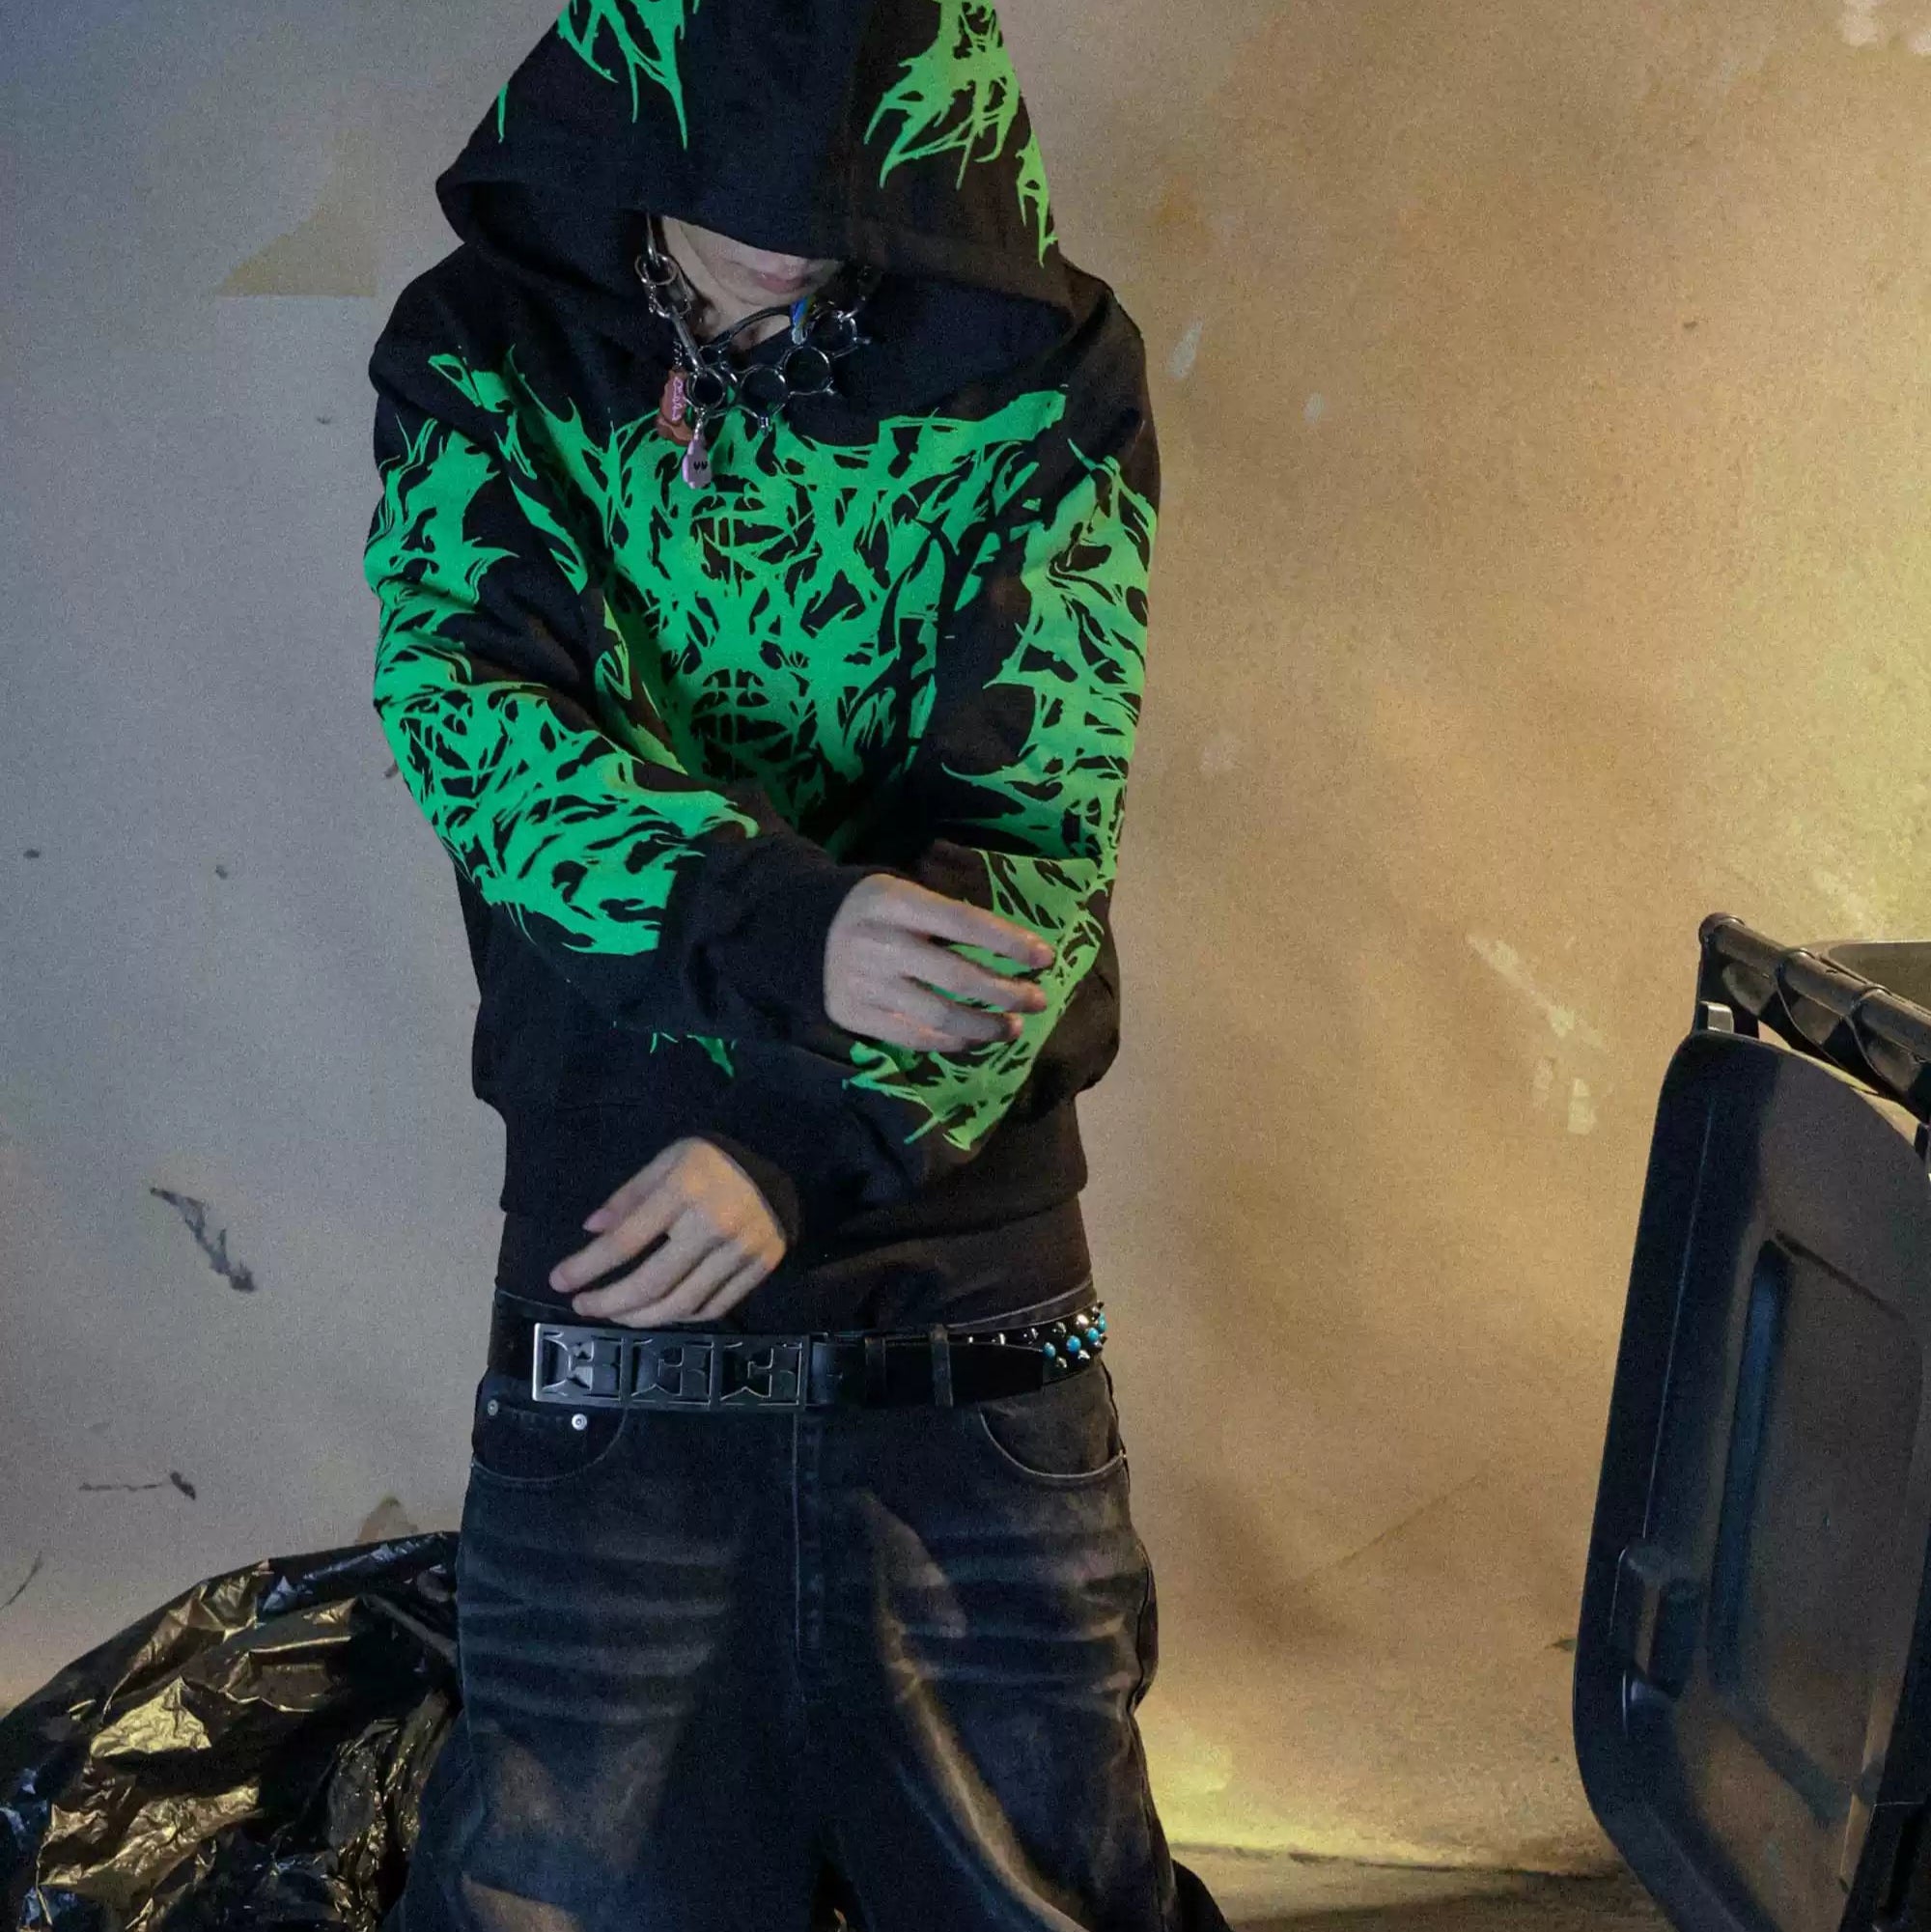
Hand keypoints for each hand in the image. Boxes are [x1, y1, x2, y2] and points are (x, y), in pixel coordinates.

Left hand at [547, 1137, 786, 1326]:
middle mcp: (712, 1226)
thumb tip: (591, 1232)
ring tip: (617, 1314)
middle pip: (651, 1283)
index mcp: (683, 1192)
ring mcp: (740, 1252)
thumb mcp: (669, 1159)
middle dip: (609, 1302)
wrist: (783, 1156)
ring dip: (641, 1317)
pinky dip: (682, 1316)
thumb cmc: (715, 1158)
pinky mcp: (760, 1268)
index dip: (587, 1266)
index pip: (626, 1241)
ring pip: (681, 1304)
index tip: (559, 1281)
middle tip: (583, 1306)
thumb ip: (630, 1196)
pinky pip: (714, 1307)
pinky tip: (661, 1312)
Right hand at [825, 875, 1055, 1052]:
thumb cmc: (870, 909)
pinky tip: (973, 1041)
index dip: (1009, 942)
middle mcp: (880, 945)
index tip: (1045, 957)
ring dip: (986, 1026)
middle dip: (1007, 992)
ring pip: (940, 1015)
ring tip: (1013, 1027)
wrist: (799, 931)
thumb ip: (945, 916)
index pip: (964, 924)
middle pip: (958, 977)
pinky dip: (950, 1043)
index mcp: (894, 902)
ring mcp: (865, 984)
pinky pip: (912, 1037)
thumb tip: (1011, 948)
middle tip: (1038, 999)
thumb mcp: (902, 892)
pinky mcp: (853, 1015)